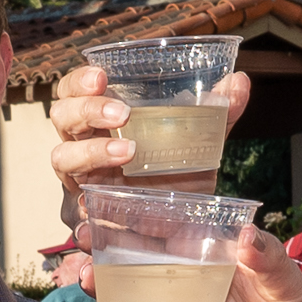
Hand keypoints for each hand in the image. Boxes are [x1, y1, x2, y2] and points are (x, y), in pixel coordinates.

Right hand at [42, 65, 249, 199]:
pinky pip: (72, 215)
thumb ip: (218, 114)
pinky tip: (95, 213)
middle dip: (86, 110)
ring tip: (127, 152)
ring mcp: (82, 180)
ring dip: (90, 152)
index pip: (74, 90)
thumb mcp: (200, 142)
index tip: (102, 76)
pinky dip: (80, 215)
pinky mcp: (88, 216)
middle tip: (122, 113)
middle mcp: (83, 145)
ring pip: (62, 159)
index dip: (80, 81)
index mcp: (100, 119)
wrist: (181, 225)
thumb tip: (240, 80)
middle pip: (61, 117)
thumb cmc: (178, 171)